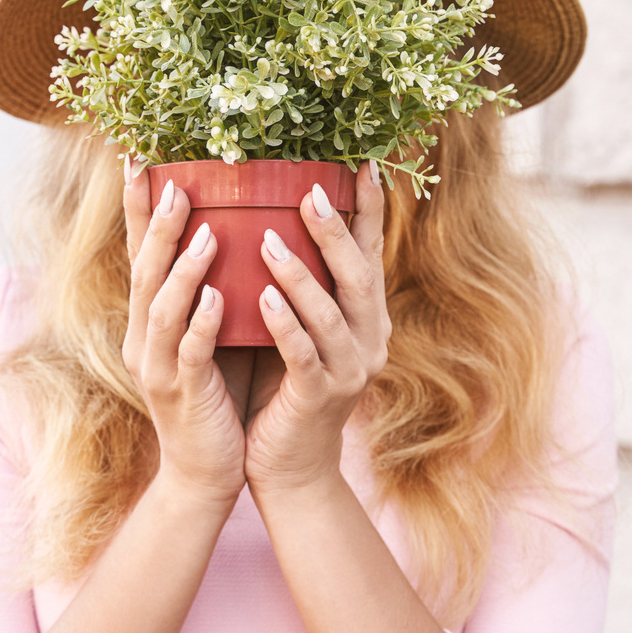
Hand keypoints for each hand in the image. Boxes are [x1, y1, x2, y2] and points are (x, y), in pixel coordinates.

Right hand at [122, 170, 246, 502]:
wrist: (209, 470)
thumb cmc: (221, 394)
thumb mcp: (217, 334)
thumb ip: (220, 290)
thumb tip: (252, 233)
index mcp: (151, 318)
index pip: (141, 253)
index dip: (138, 209)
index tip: (139, 160)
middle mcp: (143, 336)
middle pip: (143, 270)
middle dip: (157, 224)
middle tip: (173, 180)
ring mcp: (157, 366)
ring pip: (162, 307)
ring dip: (182, 266)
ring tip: (206, 229)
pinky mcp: (180, 394)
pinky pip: (188, 353)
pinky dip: (200, 323)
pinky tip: (216, 298)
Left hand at [245, 163, 390, 494]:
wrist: (290, 467)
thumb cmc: (282, 389)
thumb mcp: (296, 330)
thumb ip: (296, 286)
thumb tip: (266, 219)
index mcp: (366, 319)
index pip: (371, 254)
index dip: (370, 211)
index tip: (363, 165)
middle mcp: (368, 341)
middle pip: (359, 276)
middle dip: (335, 232)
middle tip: (308, 192)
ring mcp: (349, 371)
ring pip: (330, 313)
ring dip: (299, 273)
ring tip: (266, 239)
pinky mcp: (319, 397)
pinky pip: (303, 353)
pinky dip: (284, 322)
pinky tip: (260, 295)